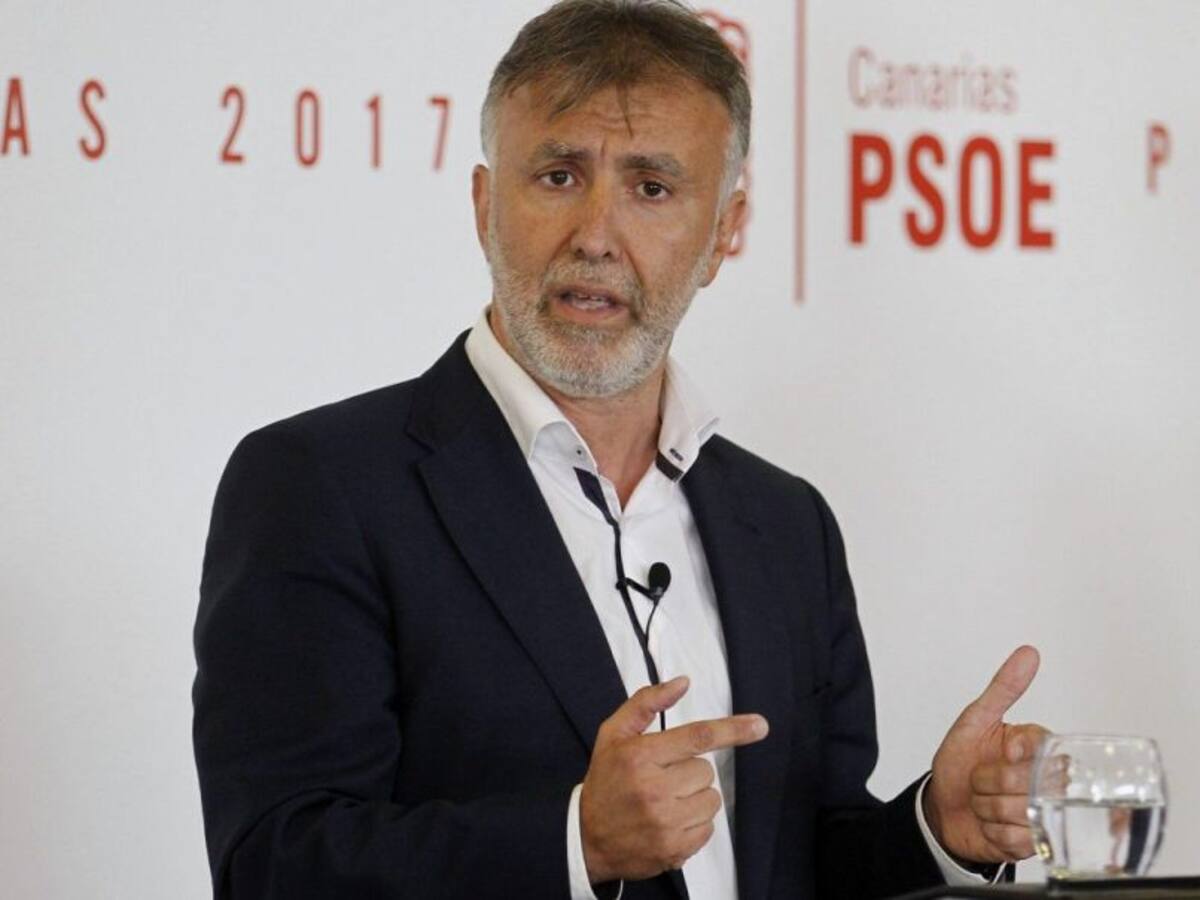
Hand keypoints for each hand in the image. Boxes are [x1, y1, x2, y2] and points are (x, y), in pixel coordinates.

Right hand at [580, 676, 768, 883]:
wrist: (586, 837)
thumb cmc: (605, 781)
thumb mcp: (614, 734)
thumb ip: (647, 703)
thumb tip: (682, 683)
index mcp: (640, 756)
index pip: (697, 737)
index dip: (732, 730)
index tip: (760, 726)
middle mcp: (653, 790)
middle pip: (705, 770)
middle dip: (690, 771)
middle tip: (662, 778)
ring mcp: (665, 823)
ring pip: (711, 799)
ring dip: (695, 797)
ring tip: (666, 801)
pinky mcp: (674, 850)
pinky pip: (708, 827)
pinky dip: (694, 823)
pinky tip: (669, 821)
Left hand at [923, 645, 1049, 864]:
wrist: (943, 806)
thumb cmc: (961, 761)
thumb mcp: (975, 720)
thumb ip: (1003, 688)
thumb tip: (1028, 653)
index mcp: (1039, 747)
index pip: (1043, 748)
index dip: (1013, 753)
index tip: (999, 752)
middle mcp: (1048, 780)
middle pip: (1032, 782)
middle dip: (991, 781)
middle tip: (979, 779)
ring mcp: (1044, 813)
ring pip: (1022, 811)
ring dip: (988, 807)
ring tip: (983, 801)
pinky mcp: (1035, 842)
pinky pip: (1017, 838)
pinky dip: (994, 831)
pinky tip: (989, 823)